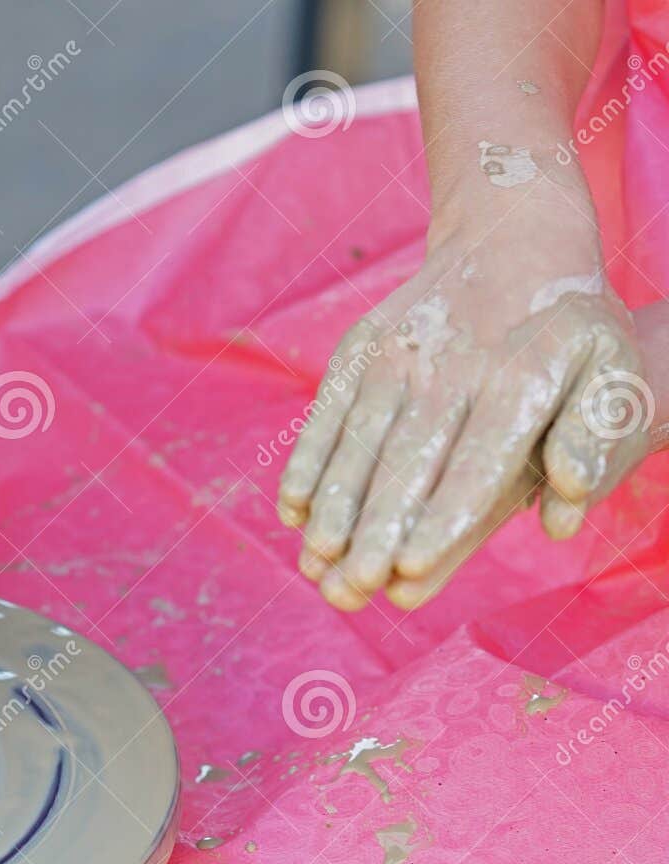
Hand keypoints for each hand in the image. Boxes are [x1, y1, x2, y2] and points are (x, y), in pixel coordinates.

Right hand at [277, 218, 653, 610]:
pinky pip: (327, 411)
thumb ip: (595, 437)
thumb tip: (572, 499)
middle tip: (351, 587)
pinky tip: (291, 509)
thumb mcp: (610, 368)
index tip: (410, 570)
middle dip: (375, 528)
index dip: (440, 517)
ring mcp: (399, 354)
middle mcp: (453, 367)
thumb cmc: (567, 329)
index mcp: (521, 380)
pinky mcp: (361, 348)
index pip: (476, 461)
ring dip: (333, 504)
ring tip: (315, 560)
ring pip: (358, 441)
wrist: (512, 237)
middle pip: (407, 460)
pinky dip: (306, 460)